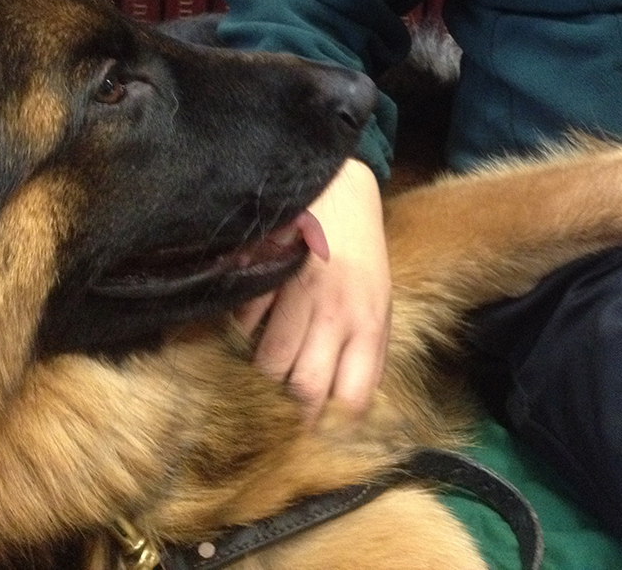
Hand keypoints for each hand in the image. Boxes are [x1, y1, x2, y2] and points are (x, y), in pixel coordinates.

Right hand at [236, 158, 390, 419]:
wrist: (337, 187)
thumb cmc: (359, 252)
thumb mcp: (378, 300)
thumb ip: (366, 350)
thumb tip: (346, 407)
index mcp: (370, 323)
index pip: (353, 397)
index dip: (332, 426)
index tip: (317, 434)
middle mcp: (336, 313)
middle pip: (304, 389)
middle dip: (289, 411)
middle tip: (280, 413)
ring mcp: (298, 294)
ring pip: (269, 364)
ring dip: (262, 376)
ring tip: (265, 370)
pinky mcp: (266, 274)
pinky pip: (244, 327)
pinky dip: (243, 336)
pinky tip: (252, 327)